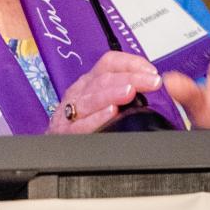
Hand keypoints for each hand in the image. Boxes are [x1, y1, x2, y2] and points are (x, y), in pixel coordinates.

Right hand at [47, 51, 163, 133]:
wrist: (56, 147)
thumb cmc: (86, 122)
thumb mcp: (103, 100)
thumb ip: (124, 92)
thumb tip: (154, 86)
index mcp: (90, 81)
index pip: (109, 63)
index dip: (131, 63)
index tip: (152, 72)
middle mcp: (80, 92)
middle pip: (103, 79)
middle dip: (131, 78)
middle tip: (152, 82)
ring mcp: (71, 111)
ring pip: (91, 98)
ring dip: (113, 93)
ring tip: (130, 92)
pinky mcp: (66, 131)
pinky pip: (81, 124)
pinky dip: (97, 118)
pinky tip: (111, 113)